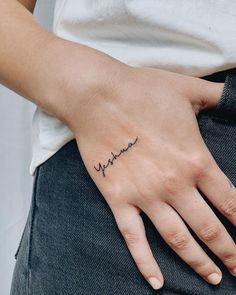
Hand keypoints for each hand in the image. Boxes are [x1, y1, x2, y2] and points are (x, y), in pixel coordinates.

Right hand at [56, 65, 235, 288]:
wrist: (98, 97)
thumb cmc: (143, 91)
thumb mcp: (188, 90)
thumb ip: (219, 96)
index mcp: (195, 160)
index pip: (232, 203)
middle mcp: (174, 185)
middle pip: (210, 229)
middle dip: (230, 253)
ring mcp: (145, 196)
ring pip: (178, 239)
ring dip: (199, 262)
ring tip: (213, 279)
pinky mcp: (118, 200)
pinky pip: (134, 238)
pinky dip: (145, 262)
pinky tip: (156, 281)